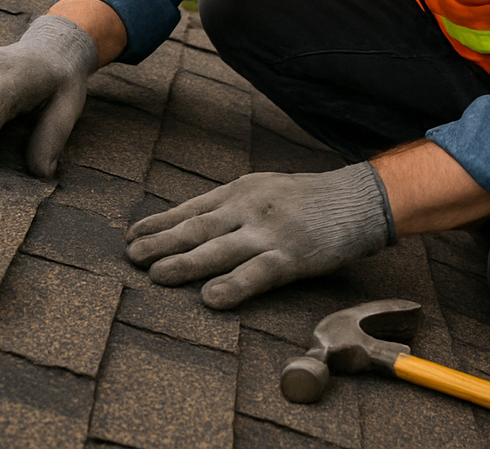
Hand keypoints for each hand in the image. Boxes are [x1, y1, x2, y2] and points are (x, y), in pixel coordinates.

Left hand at [124, 163, 393, 308]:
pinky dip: (231, 286)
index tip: (132, 235)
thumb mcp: (265, 189)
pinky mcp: (290, 256)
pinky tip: (210, 298)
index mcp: (239, 192)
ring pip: (217, 250)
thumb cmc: (311, 199)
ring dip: (183, 263)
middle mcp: (247, 208)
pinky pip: (256, 274)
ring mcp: (268, 232)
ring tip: (155, 274)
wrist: (359, 199)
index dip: (159, 223)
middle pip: (195, 227)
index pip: (190, 208)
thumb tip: (196, 223)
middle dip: (159, 242)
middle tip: (130, 257)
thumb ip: (233, 206)